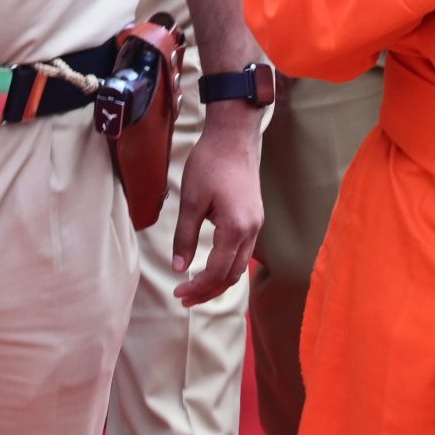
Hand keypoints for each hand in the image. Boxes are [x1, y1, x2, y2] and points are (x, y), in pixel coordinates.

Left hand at [170, 107, 261, 305]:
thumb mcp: (191, 201)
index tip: (178, 292)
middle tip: (184, 298)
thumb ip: (185, 237)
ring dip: (219, 281)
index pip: (217, 272)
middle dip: (209, 291)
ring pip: (241, 265)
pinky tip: (212, 266)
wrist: (233, 137)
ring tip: (196, 288)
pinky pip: (244, 252)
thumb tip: (179, 267)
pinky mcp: (254, 217)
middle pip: (233, 275)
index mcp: (236, 227)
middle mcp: (251, 230)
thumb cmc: (210, 164)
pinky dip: (228, 266)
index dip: (197, 287)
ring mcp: (256, 224)